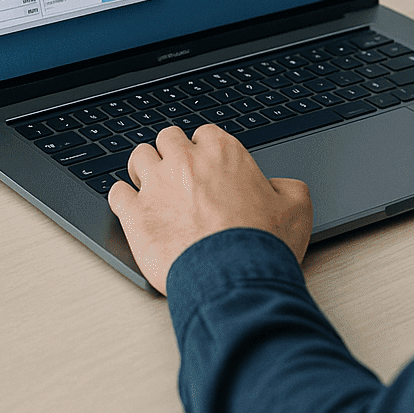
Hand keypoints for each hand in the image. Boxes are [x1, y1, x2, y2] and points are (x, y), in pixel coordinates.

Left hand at [108, 124, 312, 293]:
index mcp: (223, 153)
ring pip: (139, 157)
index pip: (205, 134)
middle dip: (172, 153)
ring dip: (145, 168)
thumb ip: (287, 187)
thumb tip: (278, 187)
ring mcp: (156, 186)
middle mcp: (186, 161)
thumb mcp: (297, 208)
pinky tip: (130, 206)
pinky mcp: (135, 214)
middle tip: (178, 173)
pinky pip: (116, 193)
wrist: (234, 277)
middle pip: (168, 139)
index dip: (205, 150)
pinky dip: (123, 198)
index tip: (207, 165)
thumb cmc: (262, 244)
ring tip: (152, 185)